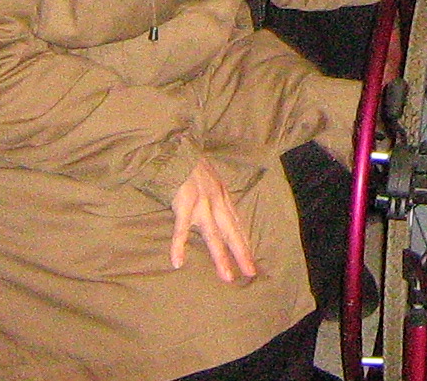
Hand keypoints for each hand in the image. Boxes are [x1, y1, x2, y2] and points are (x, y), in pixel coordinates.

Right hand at [169, 156, 256, 281]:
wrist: (175, 151)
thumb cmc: (190, 167)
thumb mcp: (210, 180)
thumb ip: (215, 196)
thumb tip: (220, 214)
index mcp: (222, 196)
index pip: (237, 224)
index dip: (244, 243)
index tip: (251, 261)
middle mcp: (216, 201)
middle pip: (232, 231)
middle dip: (242, 253)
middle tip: (250, 273)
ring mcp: (201, 203)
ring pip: (213, 234)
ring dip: (220, 256)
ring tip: (227, 276)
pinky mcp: (183, 203)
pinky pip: (181, 228)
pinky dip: (179, 244)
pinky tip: (178, 261)